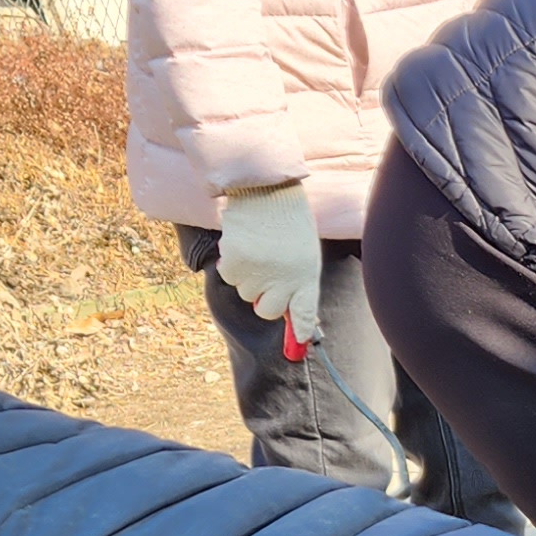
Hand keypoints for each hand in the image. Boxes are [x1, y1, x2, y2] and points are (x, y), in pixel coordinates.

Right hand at [212, 182, 324, 348]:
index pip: (305, 312)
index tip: (299, 344)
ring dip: (249, 277)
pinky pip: (229, 277)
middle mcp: (284, 279)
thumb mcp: (304, 256)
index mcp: (306, 275)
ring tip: (260, 249)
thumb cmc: (288, 224)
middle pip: (267, 311)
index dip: (302, 331)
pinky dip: (233, 265)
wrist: (266, 190)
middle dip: (267, 298)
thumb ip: (300, 289)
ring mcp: (258, 272)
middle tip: (270, 273)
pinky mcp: (234, 263)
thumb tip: (296, 324)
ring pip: (246, 293)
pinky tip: (244, 244)